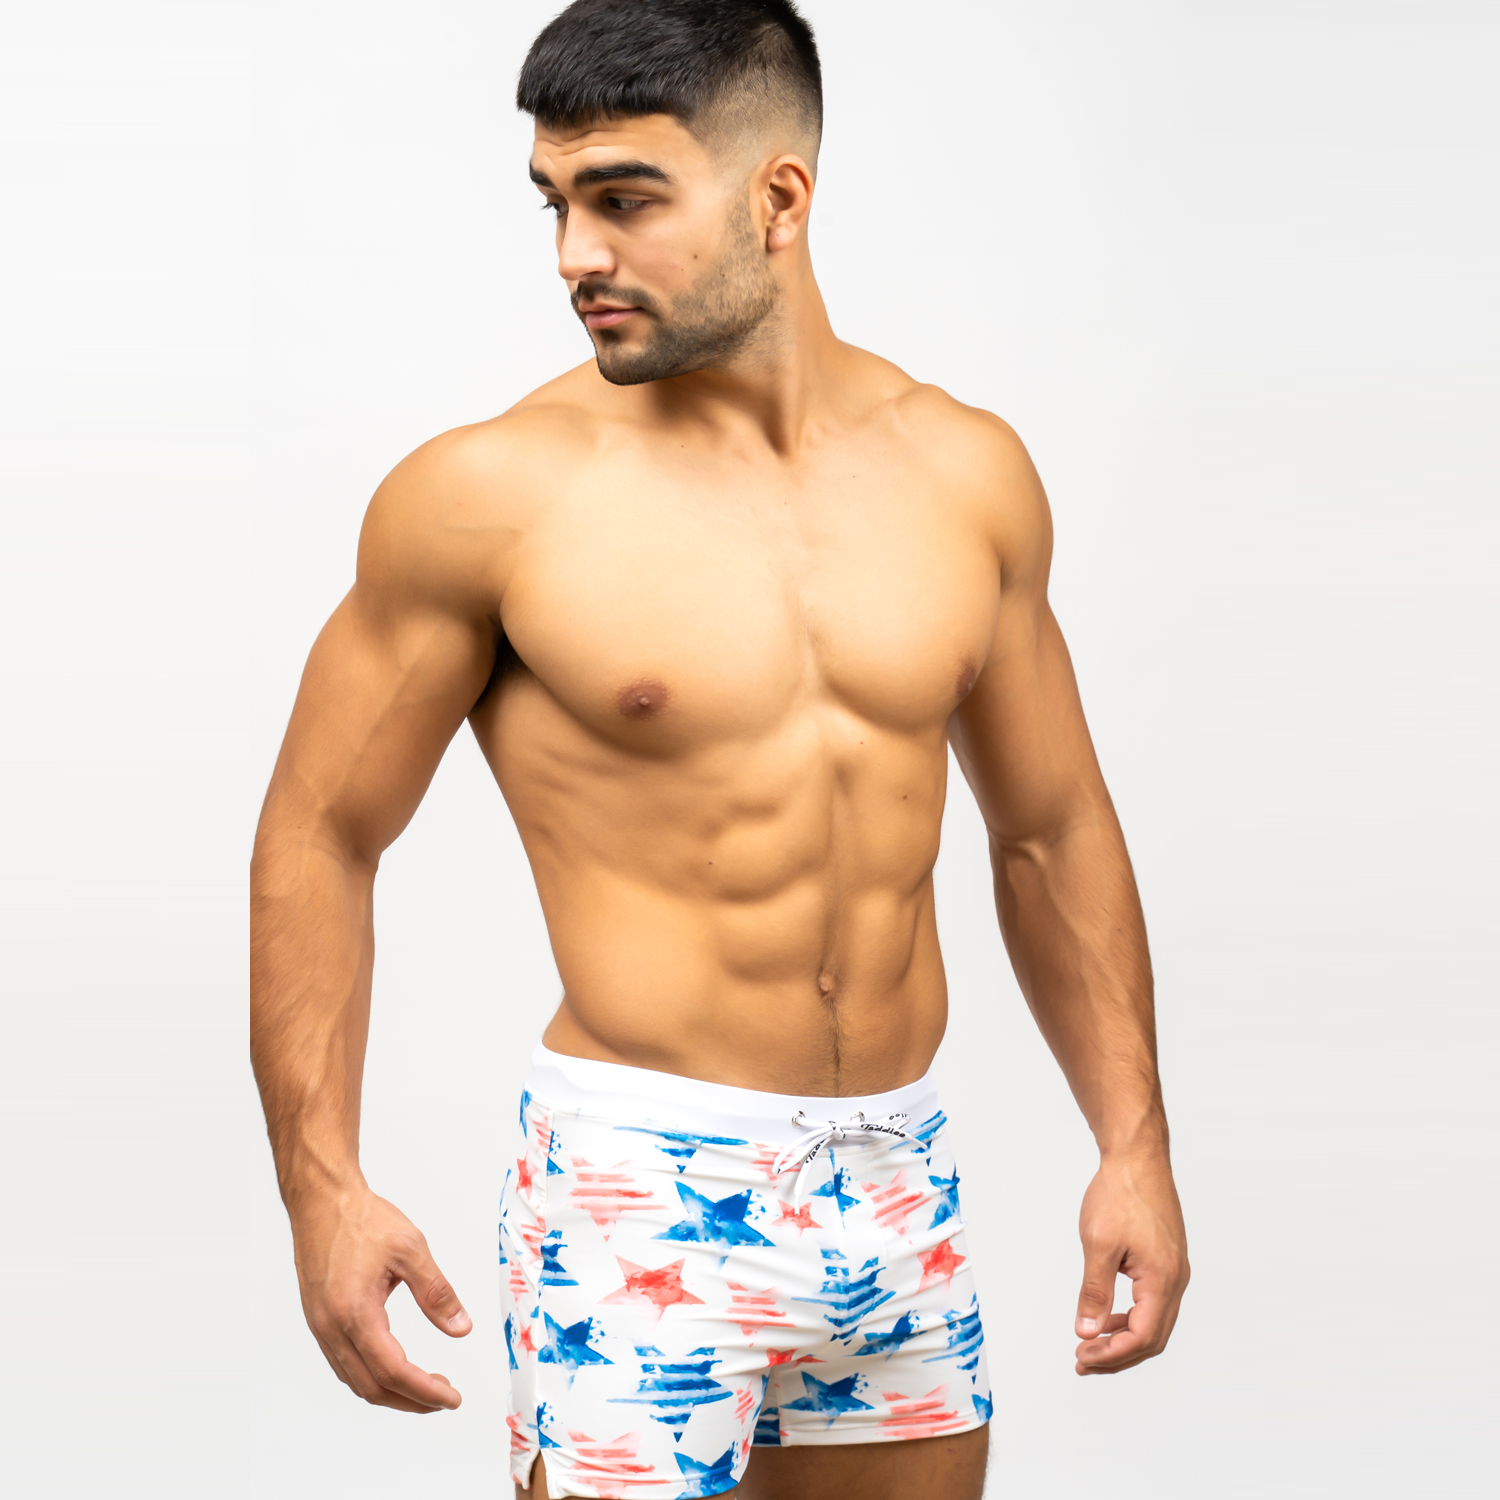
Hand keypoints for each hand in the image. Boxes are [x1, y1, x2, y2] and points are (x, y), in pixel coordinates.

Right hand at [291, 1186, 471, 1412]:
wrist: (322, 1201)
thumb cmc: (362, 1219)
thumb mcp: (411, 1249)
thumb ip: (436, 1293)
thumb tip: (460, 1327)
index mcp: (355, 1312)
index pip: (393, 1370)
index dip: (424, 1391)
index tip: (451, 1398)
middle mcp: (331, 1327)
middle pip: (372, 1386)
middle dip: (411, 1400)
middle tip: (443, 1397)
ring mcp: (321, 1326)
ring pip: (355, 1379)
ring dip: (390, 1391)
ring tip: (424, 1386)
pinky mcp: (319, 1320)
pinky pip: (343, 1363)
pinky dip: (371, 1375)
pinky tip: (392, 1367)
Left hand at [1073, 1150, 1188, 1374]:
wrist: (1137, 1157)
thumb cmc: (1120, 1193)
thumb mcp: (1099, 1244)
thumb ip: (1095, 1291)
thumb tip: (1088, 1331)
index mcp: (1163, 1280)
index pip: (1142, 1336)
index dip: (1113, 1353)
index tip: (1083, 1355)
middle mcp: (1176, 1280)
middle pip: (1152, 1337)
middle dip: (1118, 1355)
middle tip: (1084, 1360)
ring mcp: (1174, 1270)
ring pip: (1154, 1322)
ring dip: (1124, 1338)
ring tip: (1091, 1343)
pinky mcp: (1167, 1260)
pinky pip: (1153, 1303)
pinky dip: (1131, 1317)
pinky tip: (1107, 1316)